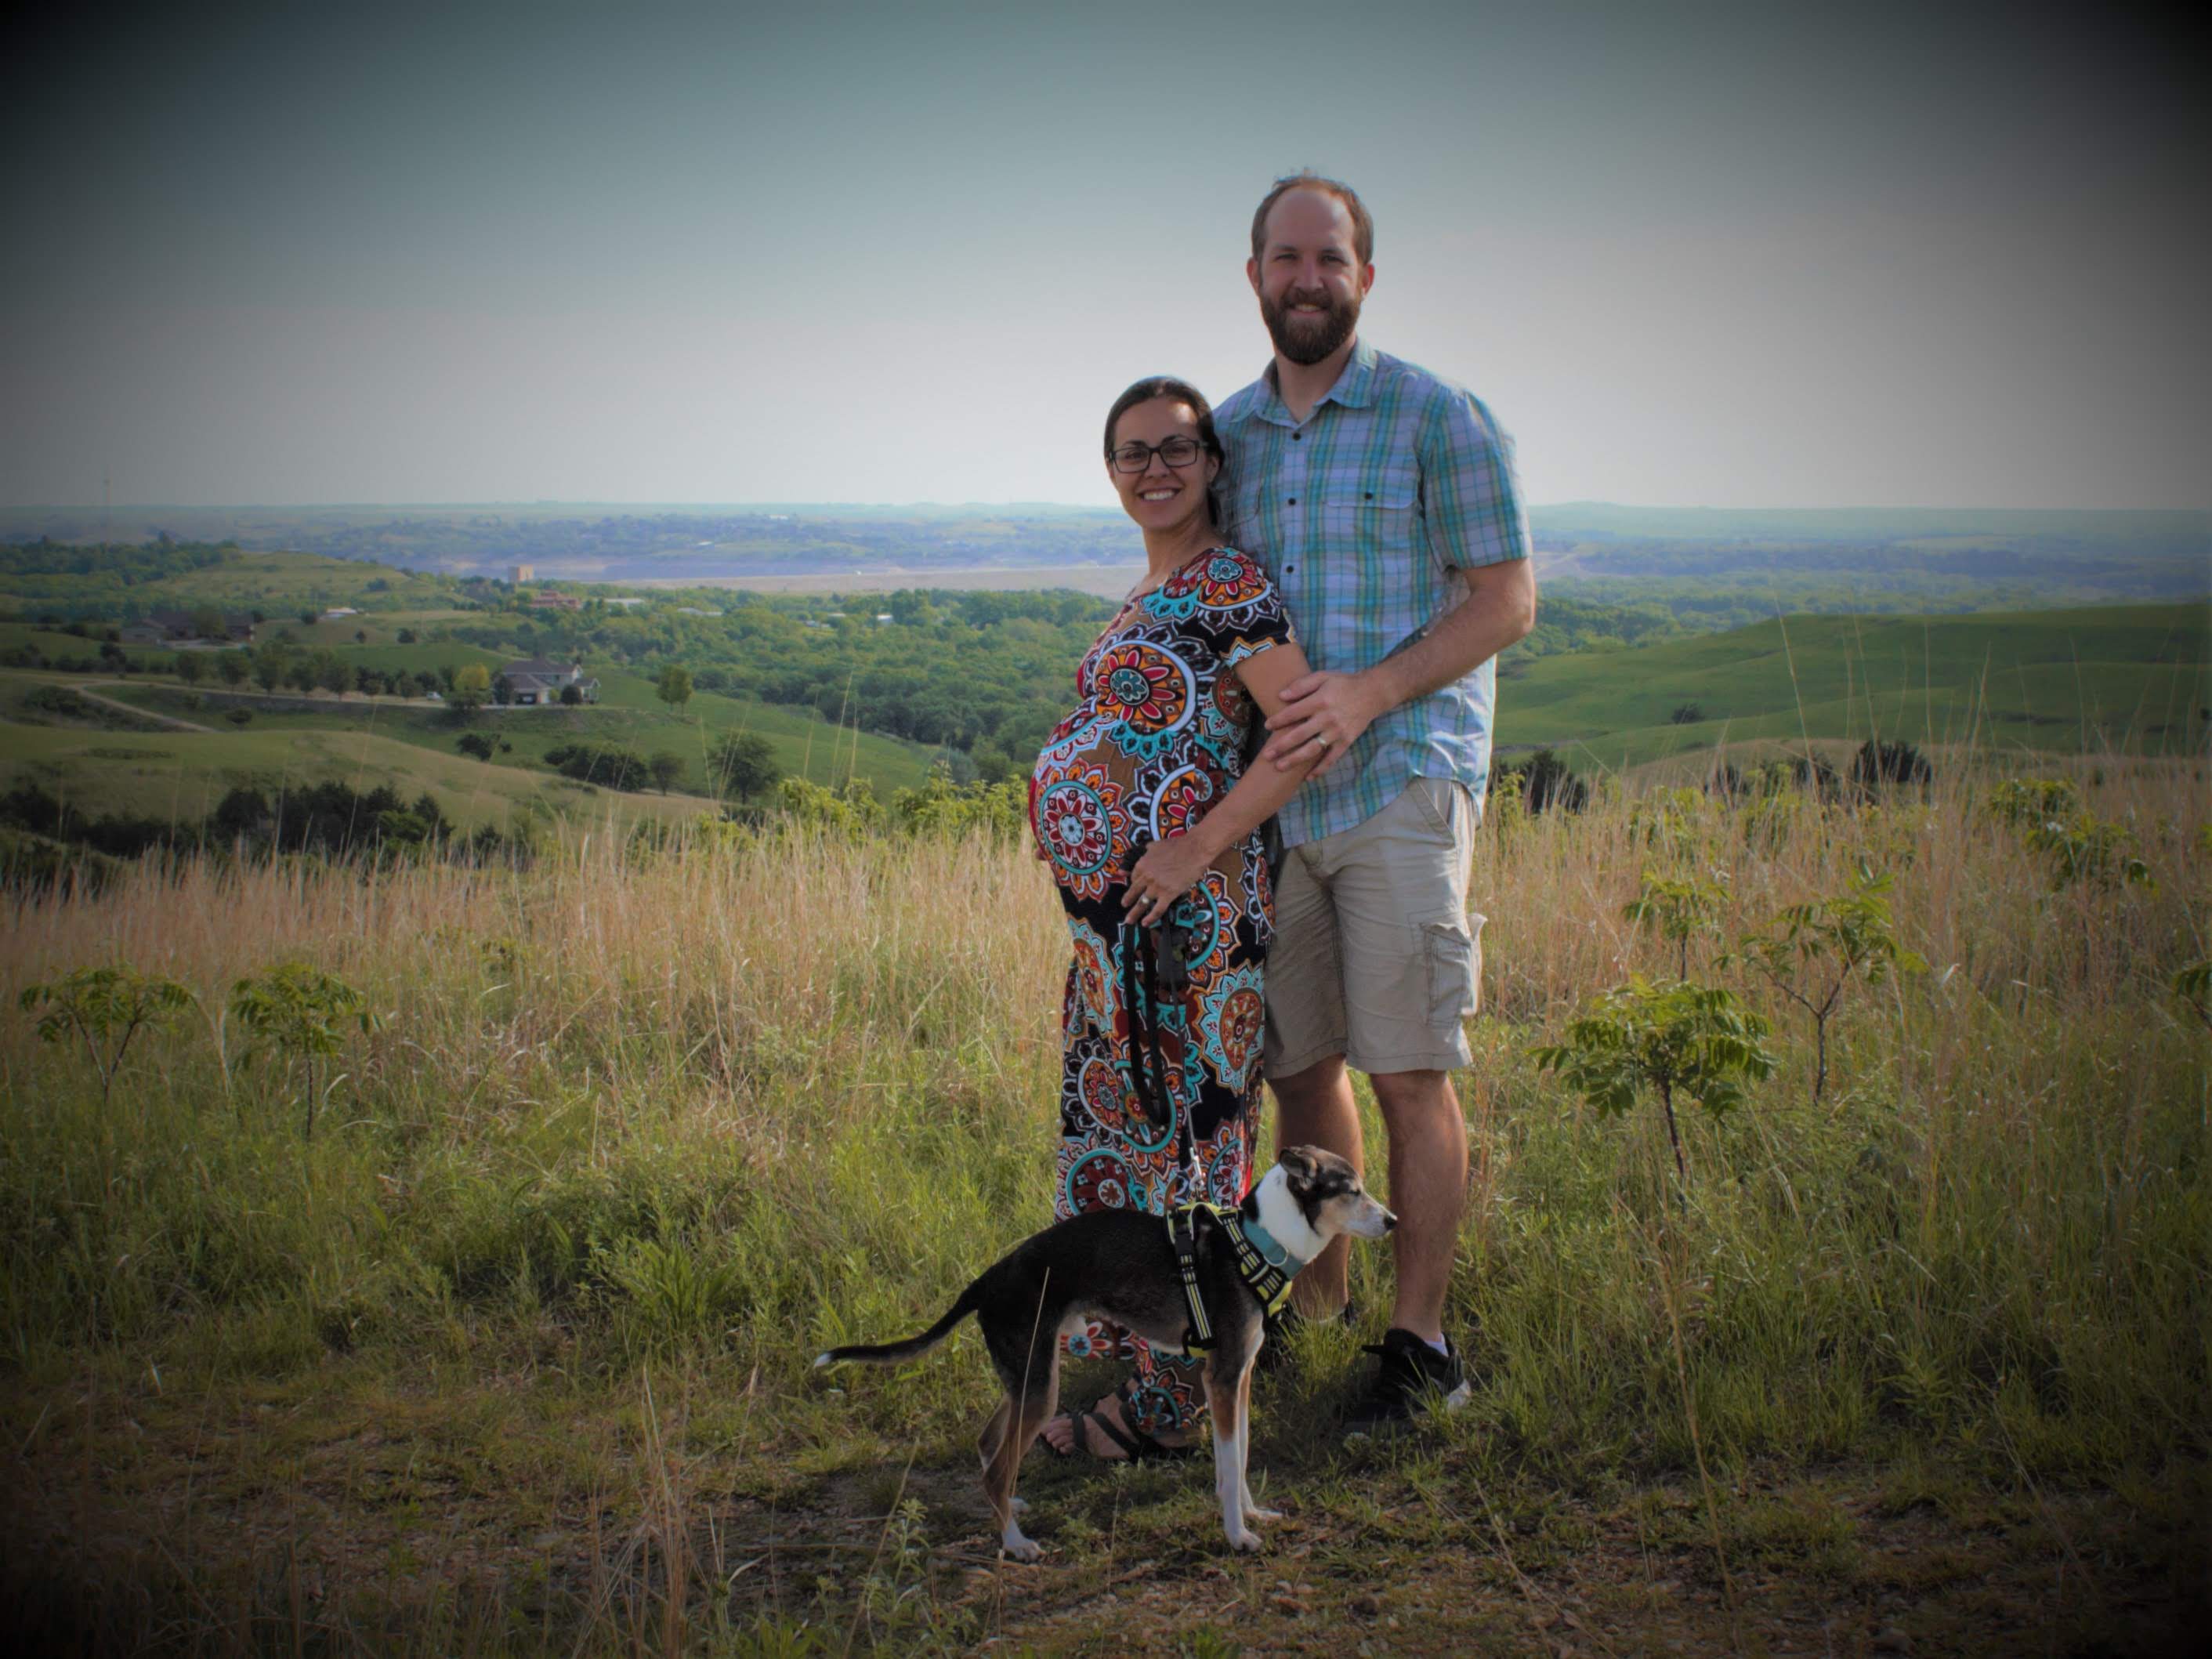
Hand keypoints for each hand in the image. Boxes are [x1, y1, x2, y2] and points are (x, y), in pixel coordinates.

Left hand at [1123, 832, 1214, 924]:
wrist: (1195, 850)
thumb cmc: (1178, 846)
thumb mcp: (1155, 845)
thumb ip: (1145, 851)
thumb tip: (1141, 854)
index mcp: (1142, 864)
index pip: (1134, 877)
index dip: (1134, 884)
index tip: (1135, 889)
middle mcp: (1147, 876)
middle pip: (1133, 892)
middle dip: (1127, 901)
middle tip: (1124, 906)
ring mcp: (1157, 887)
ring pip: (1142, 903)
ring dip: (1134, 913)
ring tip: (1129, 920)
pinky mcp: (1169, 894)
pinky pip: (1157, 909)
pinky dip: (1150, 918)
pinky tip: (1145, 923)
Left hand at [1260, 669, 1384, 777]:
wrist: (1372, 693)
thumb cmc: (1344, 684)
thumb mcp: (1323, 676)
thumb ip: (1301, 685)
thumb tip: (1281, 696)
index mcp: (1320, 701)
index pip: (1294, 713)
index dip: (1278, 720)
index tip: (1267, 726)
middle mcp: (1327, 718)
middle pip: (1300, 735)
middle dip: (1281, 746)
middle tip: (1267, 755)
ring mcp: (1337, 732)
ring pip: (1313, 749)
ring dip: (1295, 760)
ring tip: (1280, 767)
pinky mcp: (1346, 741)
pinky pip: (1332, 758)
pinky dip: (1320, 769)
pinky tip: (1308, 777)